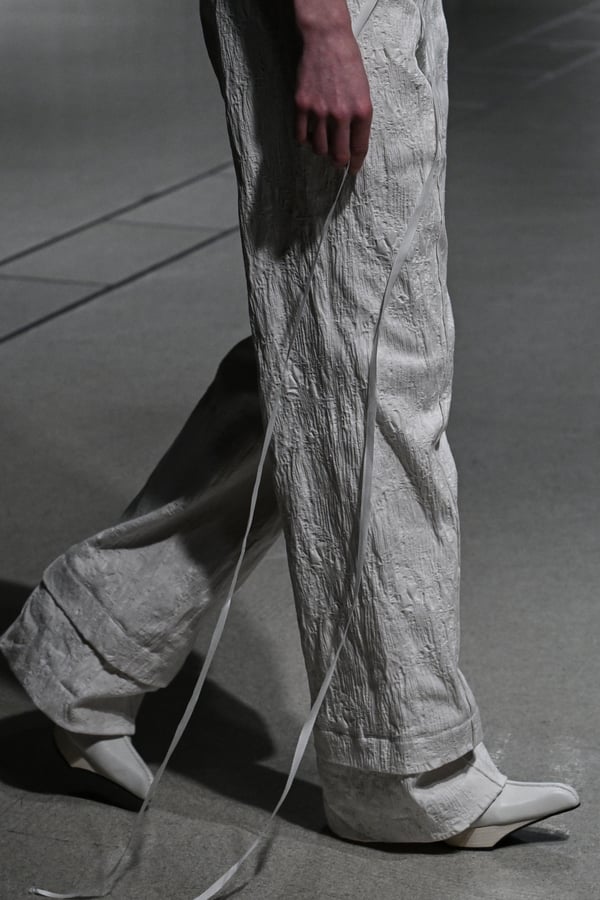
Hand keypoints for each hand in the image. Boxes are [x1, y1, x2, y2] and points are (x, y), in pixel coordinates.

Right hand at [294, 26, 372, 175]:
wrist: (327, 40)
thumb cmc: (347, 62)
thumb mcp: (363, 91)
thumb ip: (358, 118)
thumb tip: (352, 142)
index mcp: (361, 111)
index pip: (359, 148)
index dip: (356, 163)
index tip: (353, 169)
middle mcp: (341, 114)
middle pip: (338, 156)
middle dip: (338, 162)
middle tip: (337, 161)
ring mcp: (320, 111)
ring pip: (319, 148)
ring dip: (321, 150)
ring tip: (323, 142)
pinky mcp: (302, 105)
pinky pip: (301, 136)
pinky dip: (305, 140)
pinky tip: (309, 134)